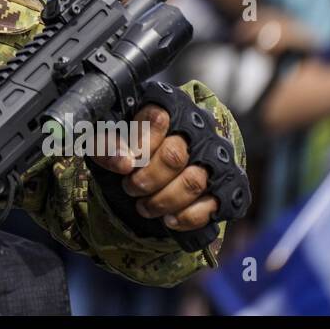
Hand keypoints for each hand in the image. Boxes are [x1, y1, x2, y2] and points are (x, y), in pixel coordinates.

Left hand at [91, 104, 217, 232]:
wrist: (147, 167)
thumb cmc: (125, 147)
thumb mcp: (106, 139)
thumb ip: (105, 144)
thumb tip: (123, 162)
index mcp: (165, 108)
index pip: (157, 119)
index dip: (139, 146)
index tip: (126, 164)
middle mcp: (193, 130)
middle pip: (174, 155)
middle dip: (147, 179)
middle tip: (131, 187)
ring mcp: (212, 159)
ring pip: (193, 182)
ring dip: (163, 201)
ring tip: (144, 207)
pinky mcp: (224, 187)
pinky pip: (212, 205)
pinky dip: (187, 217)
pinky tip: (169, 220)